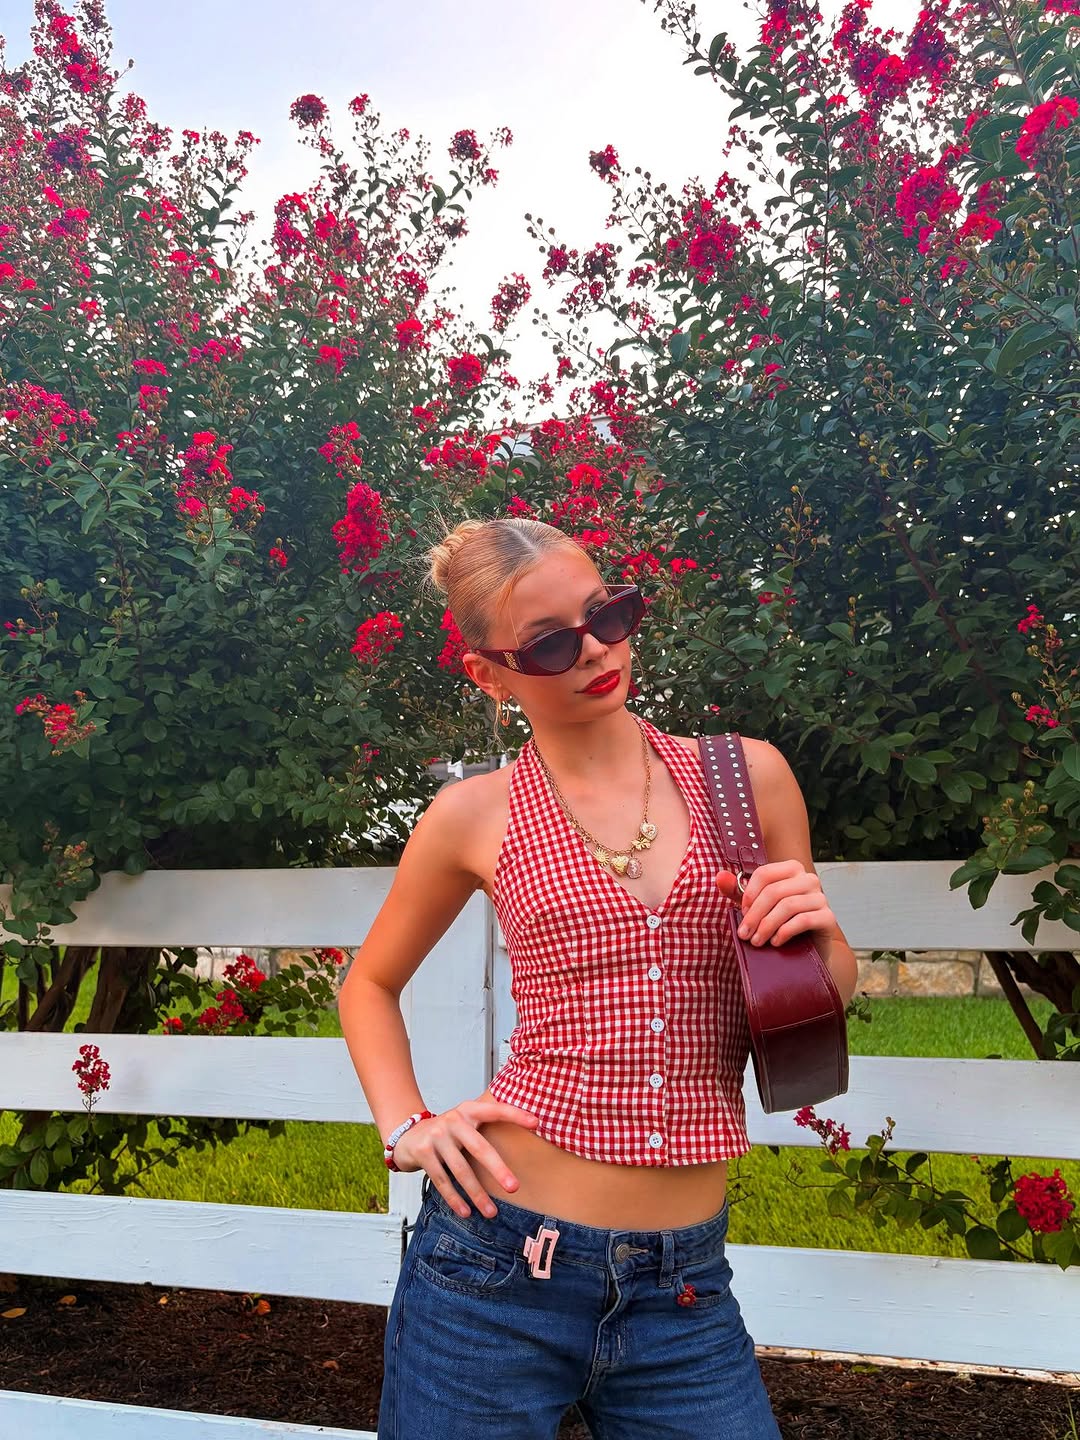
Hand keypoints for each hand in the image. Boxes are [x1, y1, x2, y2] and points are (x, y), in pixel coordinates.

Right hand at [390, 1098, 540, 1218]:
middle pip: (479, 1148)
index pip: (495, 1110)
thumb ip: (486, 1125)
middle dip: (497, 1169)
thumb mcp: (465, 1121)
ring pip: (460, 1170)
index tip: (536, 1123)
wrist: (407, 1135)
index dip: (515, 1114)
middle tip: (514, 1187)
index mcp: (468, 1110)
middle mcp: (453, 1120)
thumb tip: (528, 1131)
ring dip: (477, 1194)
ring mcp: (437, 1136)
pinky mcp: (423, 1153)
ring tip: (491, 1212)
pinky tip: (465, 1212)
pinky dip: (454, 1198)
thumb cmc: (446, 1132)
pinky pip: (442, 1180)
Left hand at [716, 859, 835, 950]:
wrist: (808, 948)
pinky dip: (785, 932)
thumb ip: (737, 891)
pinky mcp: (828, 917)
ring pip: (788, 906)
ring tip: (757, 941)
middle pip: (774, 891)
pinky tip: (776, 942)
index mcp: (792, 869)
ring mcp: (821, 898)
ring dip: (767, 926)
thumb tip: (719, 877)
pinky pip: (804, 920)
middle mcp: (809, 879)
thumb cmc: (780, 923)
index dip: (749, 894)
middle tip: (744, 934)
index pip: (765, 873)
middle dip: (755, 915)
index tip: (741, 912)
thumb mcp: (756, 906)